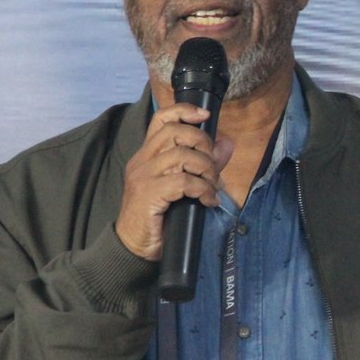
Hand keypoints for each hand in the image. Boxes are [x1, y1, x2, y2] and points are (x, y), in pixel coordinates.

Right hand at [115, 103, 232, 260]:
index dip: (184, 111)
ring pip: (182, 155)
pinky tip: (208, 201)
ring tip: (211, 187)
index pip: (161, 119)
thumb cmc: (159, 216)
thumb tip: (226, 144)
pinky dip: (202, 189)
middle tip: (212, 166)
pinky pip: (182, 181)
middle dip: (203, 143)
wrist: (133, 247)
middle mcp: (142, 161)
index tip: (205, 115)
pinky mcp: (148, 194)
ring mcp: (143, 177)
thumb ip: (203, 163)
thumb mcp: (183, 187)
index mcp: (147, 154)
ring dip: (206, 170)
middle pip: (175, 132)